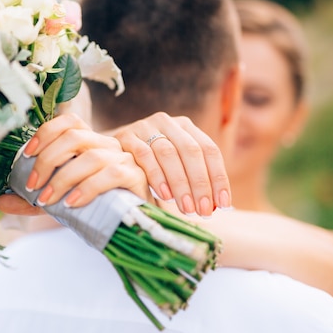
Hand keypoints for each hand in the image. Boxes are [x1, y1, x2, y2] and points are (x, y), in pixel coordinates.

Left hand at [0, 113, 150, 215]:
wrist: (129, 226)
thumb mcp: (56, 201)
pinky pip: (111, 174)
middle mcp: (107, 144)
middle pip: (75, 137)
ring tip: (48, 200)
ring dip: (63, 178)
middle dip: (48, 160)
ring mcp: (124, 159)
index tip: (26, 155)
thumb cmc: (92, 208)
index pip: (69, 121)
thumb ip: (30, 200)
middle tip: (33, 187)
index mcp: (89, 142)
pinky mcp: (136, 177)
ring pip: (91, 157)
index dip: (45, 133)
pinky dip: (87, 188)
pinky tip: (72, 203)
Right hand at [110, 112, 230, 216]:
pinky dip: (156, 176)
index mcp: (185, 126)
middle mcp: (168, 122)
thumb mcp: (173, 164)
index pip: (209, 149)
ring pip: (168, 153)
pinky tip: (164, 195)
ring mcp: (145, 126)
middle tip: (204, 210)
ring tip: (186, 208)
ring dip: (180, 183)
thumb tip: (217, 206)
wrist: (109, 151)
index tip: (223, 203)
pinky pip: (144, 155)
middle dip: (200, 183)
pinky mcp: (126, 135)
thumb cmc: (148, 164)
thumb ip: (192, 178)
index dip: (218, 177)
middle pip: (191, 151)